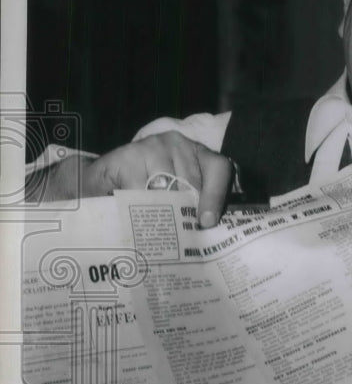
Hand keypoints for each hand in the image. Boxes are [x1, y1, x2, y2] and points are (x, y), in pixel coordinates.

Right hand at [39, 133, 232, 227]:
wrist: (101, 182)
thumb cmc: (144, 192)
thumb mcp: (174, 196)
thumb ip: (192, 205)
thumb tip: (206, 230)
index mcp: (196, 154)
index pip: (219, 168)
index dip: (216, 196)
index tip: (207, 222)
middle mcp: (178, 144)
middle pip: (191, 183)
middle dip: (184, 214)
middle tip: (178, 239)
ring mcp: (152, 146)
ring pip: (165, 188)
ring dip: (160, 213)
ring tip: (156, 233)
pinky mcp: (128, 155)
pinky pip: (138, 189)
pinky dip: (136, 208)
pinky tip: (134, 219)